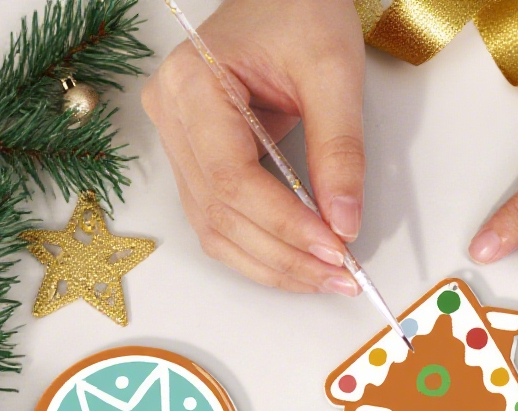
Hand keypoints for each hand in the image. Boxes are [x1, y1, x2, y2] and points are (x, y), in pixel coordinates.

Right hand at [142, 0, 364, 293]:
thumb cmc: (299, 11)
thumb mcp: (333, 72)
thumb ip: (340, 150)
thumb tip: (344, 223)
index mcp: (192, 84)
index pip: (234, 179)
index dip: (286, 225)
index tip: (336, 250)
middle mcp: (172, 117)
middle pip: (222, 214)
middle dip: (286, 257)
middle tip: (342, 277)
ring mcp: (179, 143)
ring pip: (216, 230)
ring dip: (274, 265)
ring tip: (327, 278)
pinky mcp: (197, 162)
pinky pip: (221, 223)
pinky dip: (262, 252)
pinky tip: (300, 264)